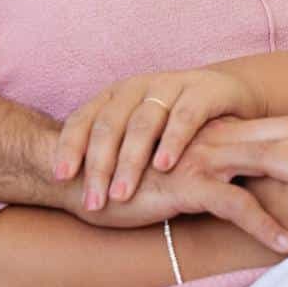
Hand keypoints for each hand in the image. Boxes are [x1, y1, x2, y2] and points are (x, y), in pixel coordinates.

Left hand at [56, 67, 266, 211]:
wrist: (227, 95)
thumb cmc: (173, 125)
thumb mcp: (139, 135)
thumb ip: (111, 152)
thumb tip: (65, 186)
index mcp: (115, 95)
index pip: (84, 118)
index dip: (69, 146)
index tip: (61, 178)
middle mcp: (138, 86)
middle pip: (110, 124)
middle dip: (99, 165)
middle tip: (94, 201)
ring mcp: (171, 85)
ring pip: (143, 122)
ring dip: (131, 160)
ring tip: (122, 193)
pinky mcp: (204, 91)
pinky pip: (185, 116)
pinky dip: (173, 140)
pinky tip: (164, 165)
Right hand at [77, 115, 287, 254]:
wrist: (80, 174)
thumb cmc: (131, 178)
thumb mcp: (179, 171)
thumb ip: (214, 170)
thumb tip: (248, 187)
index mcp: (219, 134)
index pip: (281, 130)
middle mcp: (216, 139)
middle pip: (285, 140)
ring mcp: (202, 159)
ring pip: (267, 164)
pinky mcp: (185, 184)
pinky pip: (234, 204)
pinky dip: (263, 224)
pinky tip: (286, 243)